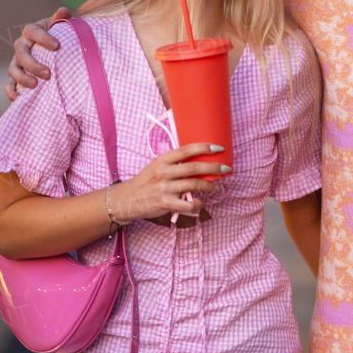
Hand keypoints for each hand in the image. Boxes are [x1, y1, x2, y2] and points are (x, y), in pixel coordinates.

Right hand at [5, 7, 68, 100]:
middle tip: (48, 74)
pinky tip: (19, 99)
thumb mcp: (59, 25)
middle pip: (21, 54)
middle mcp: (21, 46)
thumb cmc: (56, 36)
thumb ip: (61, 18)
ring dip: (22, 78)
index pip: (33, 32)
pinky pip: (8, 84)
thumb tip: (65, 11)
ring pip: (13, 69)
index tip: (57, 46)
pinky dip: (11, 91)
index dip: (43, 38)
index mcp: (31, 31)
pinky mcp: (15, 76)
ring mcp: (16, 62)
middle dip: (33, 65)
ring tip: (35, 86)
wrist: (50, 50)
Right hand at [109, 142, 229, 220]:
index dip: (204, 147)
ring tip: (216, 187)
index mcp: (162, 160)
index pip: (186, 150)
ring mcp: (165, 189)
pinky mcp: (166, 204)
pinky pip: (188, 205)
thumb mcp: (156, 166)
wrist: (127, 199)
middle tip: (225, 168)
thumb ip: (173, 162)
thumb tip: (196, 158)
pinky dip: (198, 204)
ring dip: (210, 186)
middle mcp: (164, 173)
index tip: (218, 148)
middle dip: (213, 167)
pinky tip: (201, 203)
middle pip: (194, 168)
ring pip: (194, 185)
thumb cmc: (145, 181)